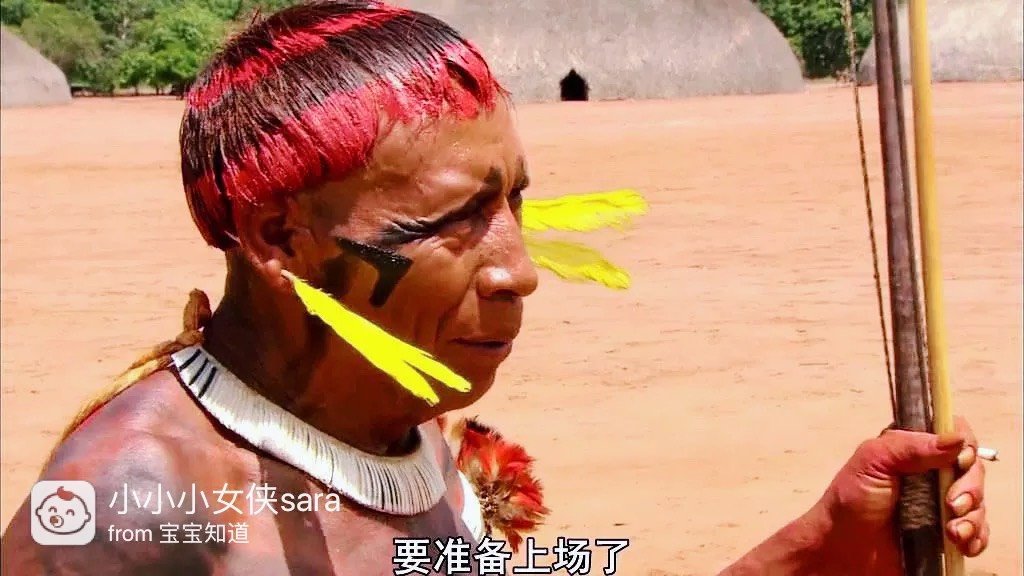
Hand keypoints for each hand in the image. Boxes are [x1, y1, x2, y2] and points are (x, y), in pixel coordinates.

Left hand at [815, 416, 988, 573]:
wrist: (844, 551)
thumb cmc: (851, 501)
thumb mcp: (871, 462)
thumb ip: (909, 447)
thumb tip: (956, 438)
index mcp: (913, 449)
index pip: (954, 434)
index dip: (964, 445)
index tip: (959, 462)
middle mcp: (932, 473)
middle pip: (972, 468)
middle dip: (971, 487)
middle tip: (952, 505)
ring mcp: (942, 504)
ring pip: (979, 502)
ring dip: (974, 517)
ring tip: (952, 533)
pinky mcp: (948, 534)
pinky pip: (978, 532)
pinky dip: (977, 537)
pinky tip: (963, 545)